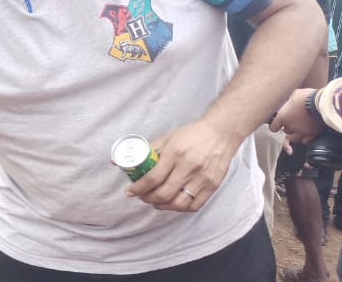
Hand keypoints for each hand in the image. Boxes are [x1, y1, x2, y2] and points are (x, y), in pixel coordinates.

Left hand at [125, 119, 241, 211]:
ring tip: (155, 202)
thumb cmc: (190, 135)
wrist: (220, 134)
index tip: (130, 192)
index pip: (152, 178)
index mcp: (175, 153)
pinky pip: (194, 205)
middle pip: (164, 193)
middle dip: (148, 198)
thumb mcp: (167, 138)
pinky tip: (172, 204)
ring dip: (162, 206)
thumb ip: (148, 151)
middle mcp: (189, 167)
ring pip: (178, 203)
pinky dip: (180, 208)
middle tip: (142, 197)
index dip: (138, 189)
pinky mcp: (212, 186)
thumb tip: (121, 161)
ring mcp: (202, 178)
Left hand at [269, 88, 324, 144]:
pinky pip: (306, 141)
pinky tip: (307, 132)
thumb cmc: (307, 96)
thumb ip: (290, 101)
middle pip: (286, 131)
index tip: (277, 123)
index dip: (275, 125)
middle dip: (289, 127)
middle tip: (294, 121)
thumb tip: (290, 102)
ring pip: (294, 138)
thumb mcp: (294, 94)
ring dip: (296, 134)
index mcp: (283, 117)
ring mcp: (301, 132)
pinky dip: (305, 138)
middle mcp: (290, 126)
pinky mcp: (312, 134)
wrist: (322, 102)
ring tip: (300, 127)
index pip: (273, 128)